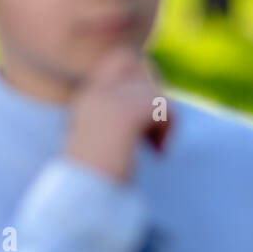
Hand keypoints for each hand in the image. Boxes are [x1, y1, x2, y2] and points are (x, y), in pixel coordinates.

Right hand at [64, 47, 170, 182]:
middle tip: (152, 131)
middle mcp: (97, 92)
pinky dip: (168, 132)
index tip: (143, 114)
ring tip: (153, 145)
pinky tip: (157, 153)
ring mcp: (111, 100)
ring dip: (163, 119)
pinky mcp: (128, 114)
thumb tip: (154, 106)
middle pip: (142, 66)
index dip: (141, 76)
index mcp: (87, 97)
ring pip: (157, 91)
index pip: (122, 58)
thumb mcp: (101, 139)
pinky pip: (166, 109)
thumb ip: (118, 116)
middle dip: (155, 95)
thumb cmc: (93, 177)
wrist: (83, 193)